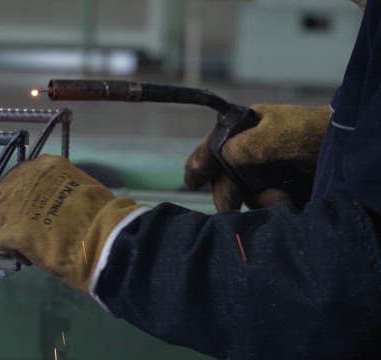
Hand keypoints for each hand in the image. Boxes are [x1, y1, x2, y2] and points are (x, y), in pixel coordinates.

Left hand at [0, 155, 140, 291]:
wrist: (98, 234)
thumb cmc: (99, 213)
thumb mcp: (79, 188)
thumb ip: (61, 190)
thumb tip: (56, 203)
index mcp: (45, 165)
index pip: (24, 177)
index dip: (25, 196)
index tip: (31, 210)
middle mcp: (24, 178)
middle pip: (6, 194)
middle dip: (13, 212)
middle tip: (26, 230)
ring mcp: (12, 203)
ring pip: (0, 218)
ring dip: (12, 232)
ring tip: (30, 246)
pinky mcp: (7, 229)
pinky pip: (0, 241)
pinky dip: (12, 251)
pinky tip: (28, 257)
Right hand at [185, 104, 330, 210]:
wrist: (349, 150)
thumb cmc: (313, 133)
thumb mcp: (276, 134)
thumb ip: (245, 146)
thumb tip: (225, 159)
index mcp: (245, 129)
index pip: (212, 146)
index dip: (199, 164)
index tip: (191, 183)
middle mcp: (251, 151)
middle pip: (225, 176)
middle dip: (227, 191)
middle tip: (228, 208)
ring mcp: (265, 171)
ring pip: (245, 193)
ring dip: (259, 199)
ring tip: (282, 199)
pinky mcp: (279, 190)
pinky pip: (264, 203)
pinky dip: (272, 206)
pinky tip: (286, 203)